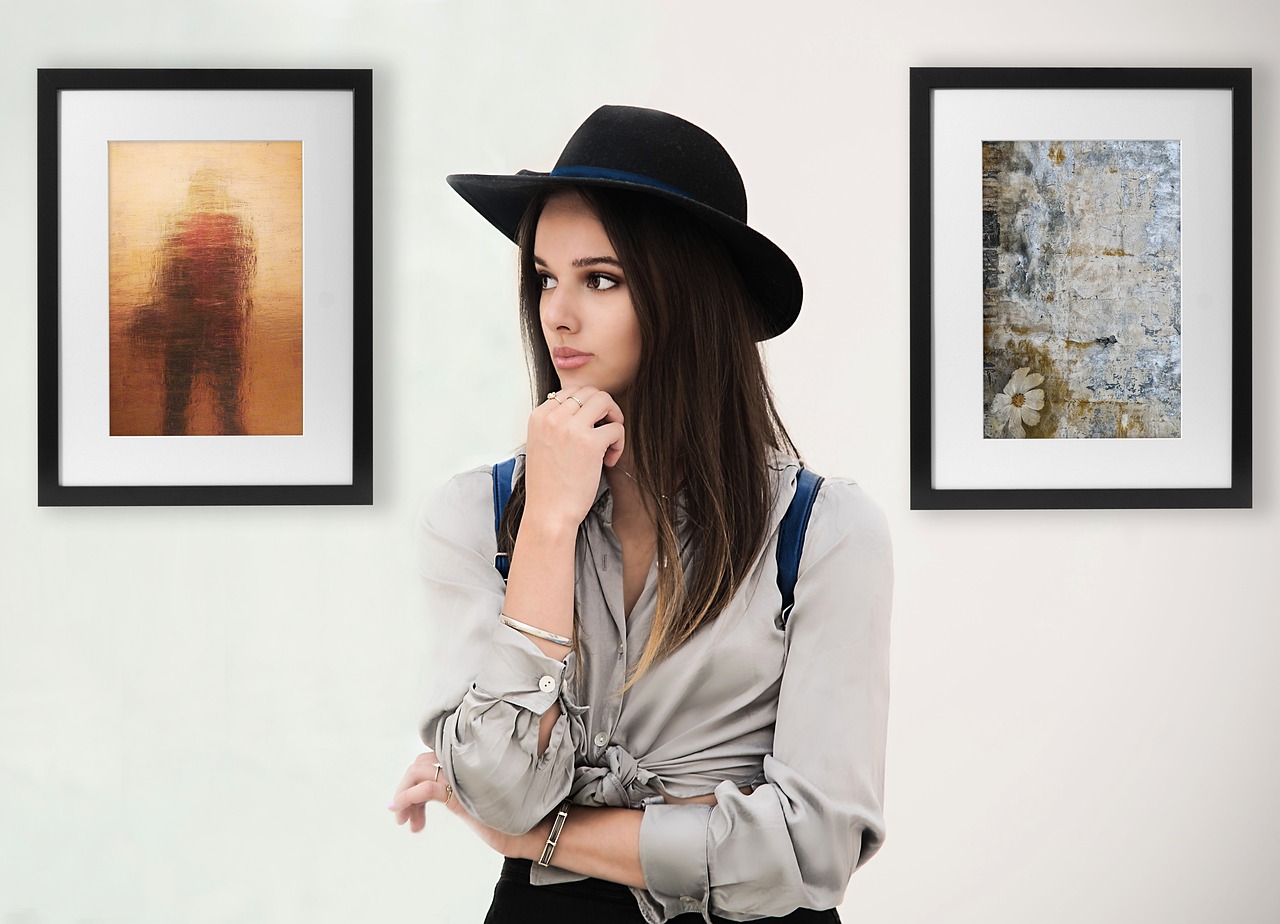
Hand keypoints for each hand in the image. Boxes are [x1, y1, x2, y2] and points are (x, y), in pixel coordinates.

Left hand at [389, 751, 548, 858]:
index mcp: (468, 766)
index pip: (430, 759)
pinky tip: (403, 813)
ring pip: (418, 773)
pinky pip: (425, 788)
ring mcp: (462, 776)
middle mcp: (463, 765)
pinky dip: (407, 798)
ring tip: (403, 820)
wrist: (532, 832)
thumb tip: (435, 795)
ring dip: (403, 796)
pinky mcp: (461, 792)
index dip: (413, 779)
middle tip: (401, 816)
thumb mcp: (476, 803)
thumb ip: (460, 792)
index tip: (407, 806)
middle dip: (404, 788)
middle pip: (420, 764)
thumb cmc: (509, 822)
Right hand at [523, 386, 624, 530]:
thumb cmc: (548, 485)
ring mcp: (571, 428)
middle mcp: (553, 417)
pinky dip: (619, 443)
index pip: (570, 391)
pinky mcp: (591, 443)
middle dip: (603, 407)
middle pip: (589, 391)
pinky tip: (608, 461)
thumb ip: (556, 424)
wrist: (548, 513)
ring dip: (614, 418)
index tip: (589, 427)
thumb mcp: (542, 445)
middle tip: (605, 430)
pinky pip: (616, 428)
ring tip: (609, 442)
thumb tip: (585, 409)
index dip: (586, 407)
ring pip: (605, 401)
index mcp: (538, 416)